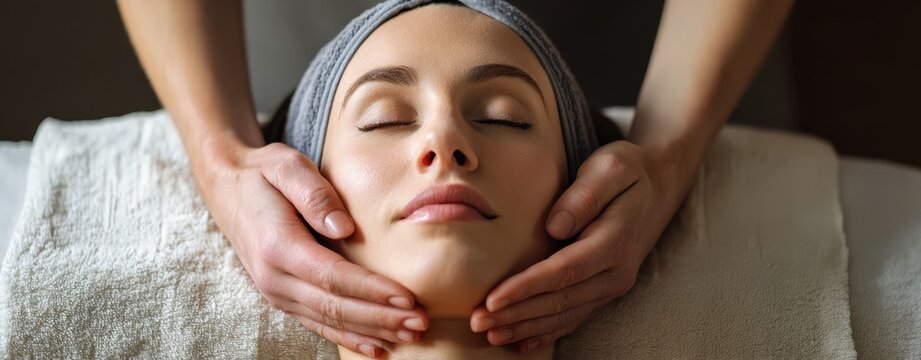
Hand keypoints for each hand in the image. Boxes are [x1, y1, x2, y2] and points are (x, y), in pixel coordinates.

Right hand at [197, 142, 427, 357]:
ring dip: (372, 331)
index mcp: (278, 247)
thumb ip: (315, 194)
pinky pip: (318, 324)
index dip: (372, 290)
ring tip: (410, 335)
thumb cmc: (263, 174)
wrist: (226, 186)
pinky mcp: (283, 297)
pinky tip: (377, 347)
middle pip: (335, 306)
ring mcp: (276, 292)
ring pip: (329, 320)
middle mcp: (274, 278)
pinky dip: (349, 337)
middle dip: (381, 318)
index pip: (333, 277)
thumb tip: (345, 227)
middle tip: (420, 322)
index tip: (407, 297)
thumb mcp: (287, 166)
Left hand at [470, 140, 685, 352]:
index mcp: (614, 242)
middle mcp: (616, 272)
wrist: (661, 182)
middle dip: (516, 314)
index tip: (493, 298)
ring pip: (565, 315)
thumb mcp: (610, 168)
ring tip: (491, 333)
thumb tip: (554, 227)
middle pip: (560, 301)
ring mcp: (613, 284)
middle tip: (478, 321)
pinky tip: (522, 342)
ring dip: (526, 327)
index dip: (526, 288)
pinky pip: (575, 316)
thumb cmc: (629, 170)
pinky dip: (547, 332)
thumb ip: (584, 196)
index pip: (563, 272)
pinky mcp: (606, 288)